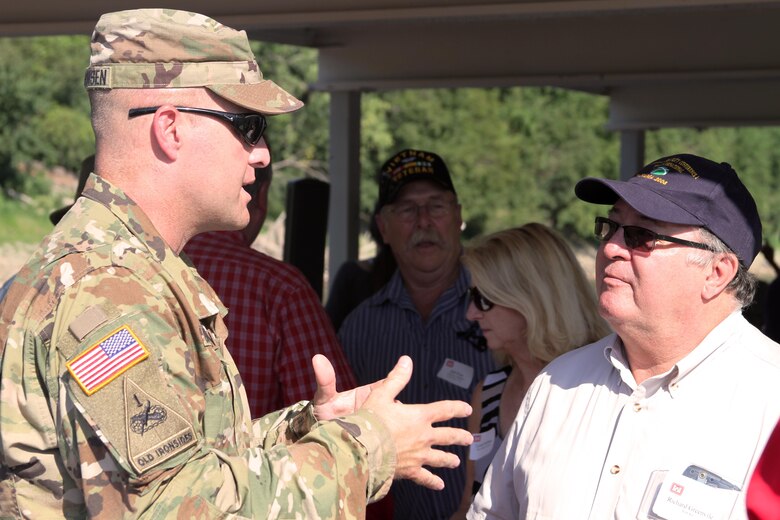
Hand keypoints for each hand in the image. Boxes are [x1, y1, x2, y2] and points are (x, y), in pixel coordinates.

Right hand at [310, 355, 472, 489]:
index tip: (467, 409)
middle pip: (448, 436)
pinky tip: (440, 485)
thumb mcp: (381, 394)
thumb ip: (396, 378)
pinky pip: (425, 478)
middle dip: (460, 437)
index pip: (444, 410)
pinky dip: (433, 482)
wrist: (362, 449)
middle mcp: (424, 436)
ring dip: (449, 459)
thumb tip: (407, 360)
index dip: (457, 408)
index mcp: (419, 416)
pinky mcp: (410, 471)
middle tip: (469, 439)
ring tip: (456, 462)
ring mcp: (419, 455)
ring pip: (440, 458)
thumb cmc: (370, 420)